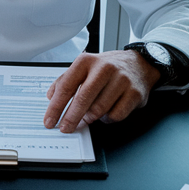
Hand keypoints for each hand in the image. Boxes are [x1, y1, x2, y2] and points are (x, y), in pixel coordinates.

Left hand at [43, 50, 158, 132]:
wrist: (139, 64)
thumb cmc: (108, 68)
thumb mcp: (85, 67)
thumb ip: (65, 80)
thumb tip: (51, 96)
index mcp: (87, 61)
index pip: (66, 86)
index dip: (55, 107)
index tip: (50, 121)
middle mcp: (104, 68)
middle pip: (83, 99)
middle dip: (71, 118)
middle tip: (65, 128)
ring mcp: (121, 80)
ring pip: (99, 110)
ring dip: (90, 117)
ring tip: (89, 115)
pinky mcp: (134, 93)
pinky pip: (115, 115)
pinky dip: (107, 119)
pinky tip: (106, 112)